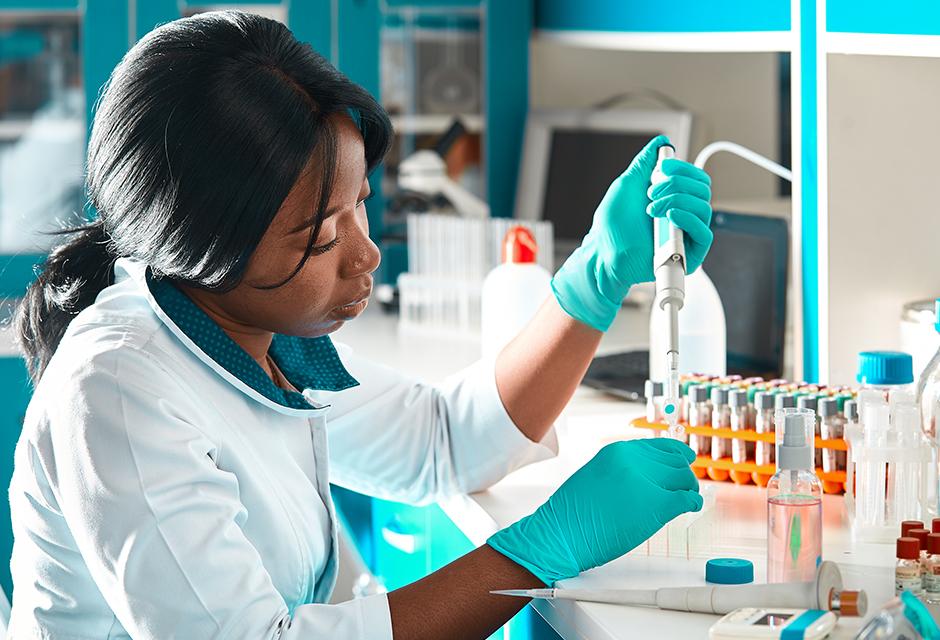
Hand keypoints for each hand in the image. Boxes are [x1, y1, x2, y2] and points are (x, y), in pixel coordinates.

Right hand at [487, 438, 701, 585]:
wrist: (561, 534)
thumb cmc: (573, 513)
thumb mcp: (596, 475)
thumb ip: (623, 470)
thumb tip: (649, 476)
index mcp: (618, 451)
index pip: (660, 446)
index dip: (677, 454)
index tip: (687, 458)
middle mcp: (632, 460)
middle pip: (676, 462)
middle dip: (683, 476)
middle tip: (686, 488)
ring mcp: (645, 481)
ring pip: (684, 479)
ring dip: (688, 489)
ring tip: (686, 500)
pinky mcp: (655, 505)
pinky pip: (686, 499)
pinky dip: (693, 503)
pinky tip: (690, 508)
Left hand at [550, 135, 712, 331]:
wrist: (604, 254)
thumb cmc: (611, 227)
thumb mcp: (627, 185)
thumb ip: (645, 163)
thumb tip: (661, 143)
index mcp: (672, 200)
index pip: (695, 178)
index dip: (683, 168)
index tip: (662, 167)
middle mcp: (682, 215)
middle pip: (703, 189)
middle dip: (677, 184)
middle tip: (651, 193)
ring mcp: (686, 234)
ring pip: (703, 207)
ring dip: (677, 200)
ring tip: (651, 209)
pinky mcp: (690, 255)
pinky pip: (704, 232)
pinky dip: (688, 218)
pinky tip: (669, 215)